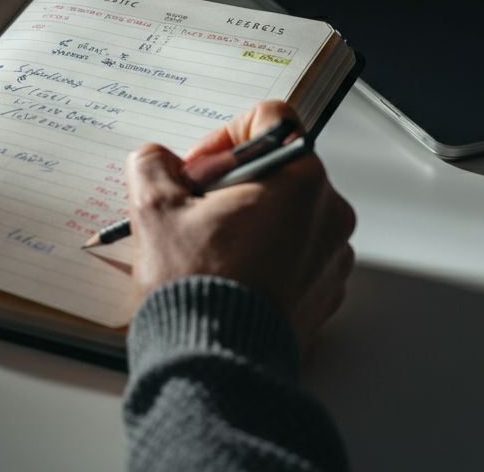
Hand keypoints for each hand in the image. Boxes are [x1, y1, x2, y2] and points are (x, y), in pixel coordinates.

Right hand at [126, 100, 355, 345]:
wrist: (216, 365)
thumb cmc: (196, 287)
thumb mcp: (154, 208)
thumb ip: (152, 163)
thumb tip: (157, 160)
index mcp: (298, 179)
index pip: (270, 118)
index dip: (224, 136)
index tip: (200, 171)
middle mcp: (327, 211)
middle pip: (276, 165)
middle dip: (231, 180)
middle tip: (194, 210)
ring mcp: (331, 254)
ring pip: (285, 209)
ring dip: (246, 216)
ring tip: (207, 247)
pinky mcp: (324, 289)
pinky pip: (294, 250)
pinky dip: (263, 251)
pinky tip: (227, 273)